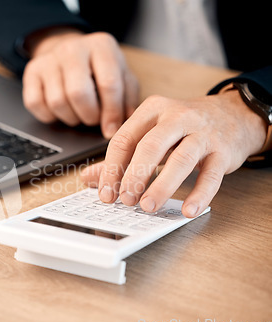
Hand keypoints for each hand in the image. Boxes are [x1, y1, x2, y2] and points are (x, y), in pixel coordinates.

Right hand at [22, 29, 138, 137]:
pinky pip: (35, 104)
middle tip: (93, 119)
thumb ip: (128, 98)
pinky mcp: (31, 72)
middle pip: (78, 93)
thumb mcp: (122, 75)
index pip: (108, 83)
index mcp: (101, 46)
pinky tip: (60, 111)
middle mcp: (72, 48)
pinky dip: (49, 116)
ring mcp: (49, 59)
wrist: (70, 51)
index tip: (110, 130)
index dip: (111, 113)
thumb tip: (123, 124)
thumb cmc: (99, 69)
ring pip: (57, 102)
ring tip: (78, 113)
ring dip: (70, 117)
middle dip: (88, 116)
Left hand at [81, 89, 267, 216]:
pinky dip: (199, 194)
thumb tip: (88, 178)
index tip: (106, 193)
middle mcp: (177, 117)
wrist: (233, 115)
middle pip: (150, 147)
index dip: (111, 169)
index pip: (124, 139)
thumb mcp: (150, 132)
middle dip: (134, 176)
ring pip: (181, 159)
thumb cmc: (184, 127)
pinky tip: (188, 210)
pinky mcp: (224, 151)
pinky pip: (211, 175)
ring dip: (162, 186)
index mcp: (152, 110)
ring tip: (148, 207)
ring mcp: (203, 133)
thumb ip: (120, 156)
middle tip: (125, 200)